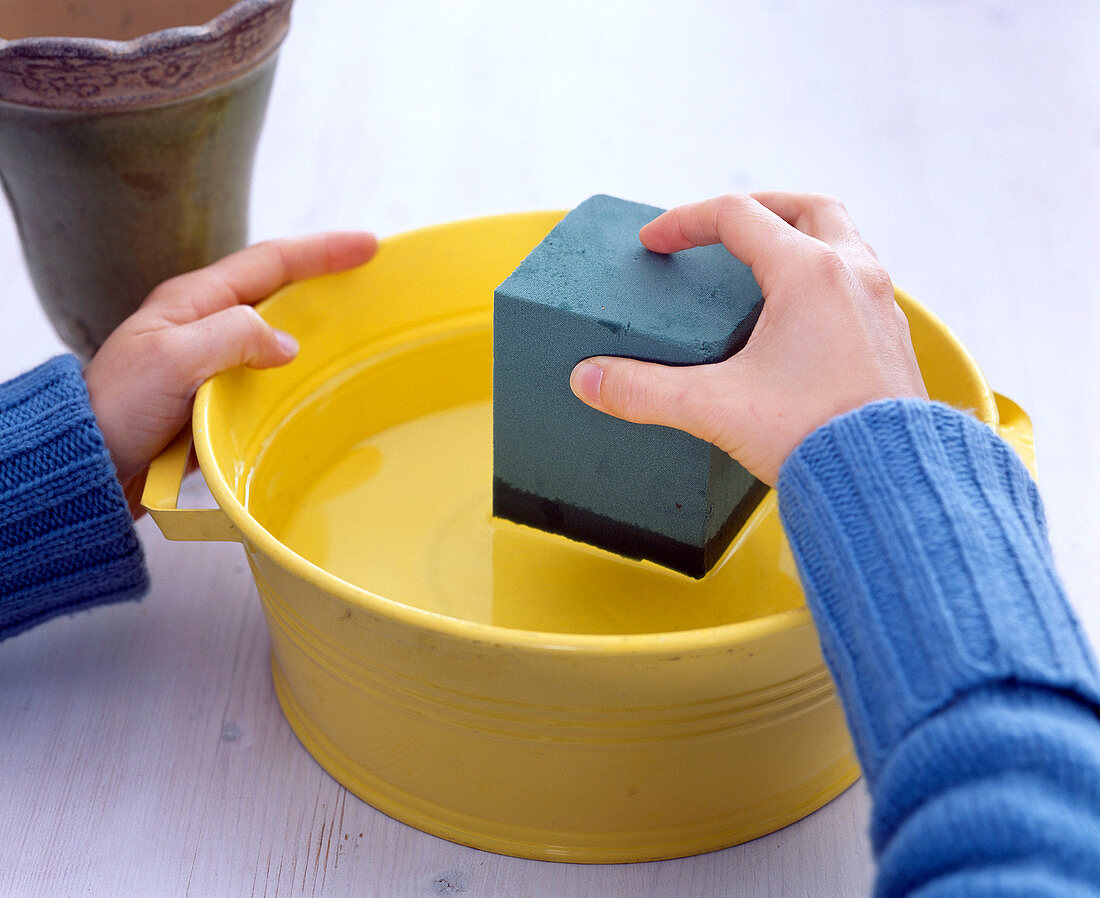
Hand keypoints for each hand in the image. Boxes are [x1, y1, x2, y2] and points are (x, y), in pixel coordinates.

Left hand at [84, 231, 377, 515]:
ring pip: (274, 334)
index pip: (269, 262)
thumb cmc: (119, 408)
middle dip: (322, 279)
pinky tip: (318, 383)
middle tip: (368, 278)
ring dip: (314, 326)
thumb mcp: (176, 359)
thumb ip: (234, 337)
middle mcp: (203, 324)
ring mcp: (209, 361)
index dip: (320, 251)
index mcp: (193, 301)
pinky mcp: (213, 396)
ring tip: (354, 327)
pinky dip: (296, 373)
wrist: (90, 464)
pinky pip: (266, 376)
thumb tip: (286, 344)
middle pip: (276, 290)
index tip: (365, 247)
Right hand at [569, 192, 927, 484]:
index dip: (686, 222)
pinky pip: (860, 281)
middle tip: (722, 229)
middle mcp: (853, 275)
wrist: (887, 481)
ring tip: (762, 266)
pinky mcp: (891, 339)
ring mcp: (881, 305)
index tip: (655, 243)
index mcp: (809, 273)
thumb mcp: (713, 408)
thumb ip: (644, 390)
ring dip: (800, 237)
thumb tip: (589, 380)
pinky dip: (825, 277)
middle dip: (759, 208)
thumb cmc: (813, 434)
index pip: (737, 216)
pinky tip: (801, 317)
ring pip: (844, 239)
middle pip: (807, 207)